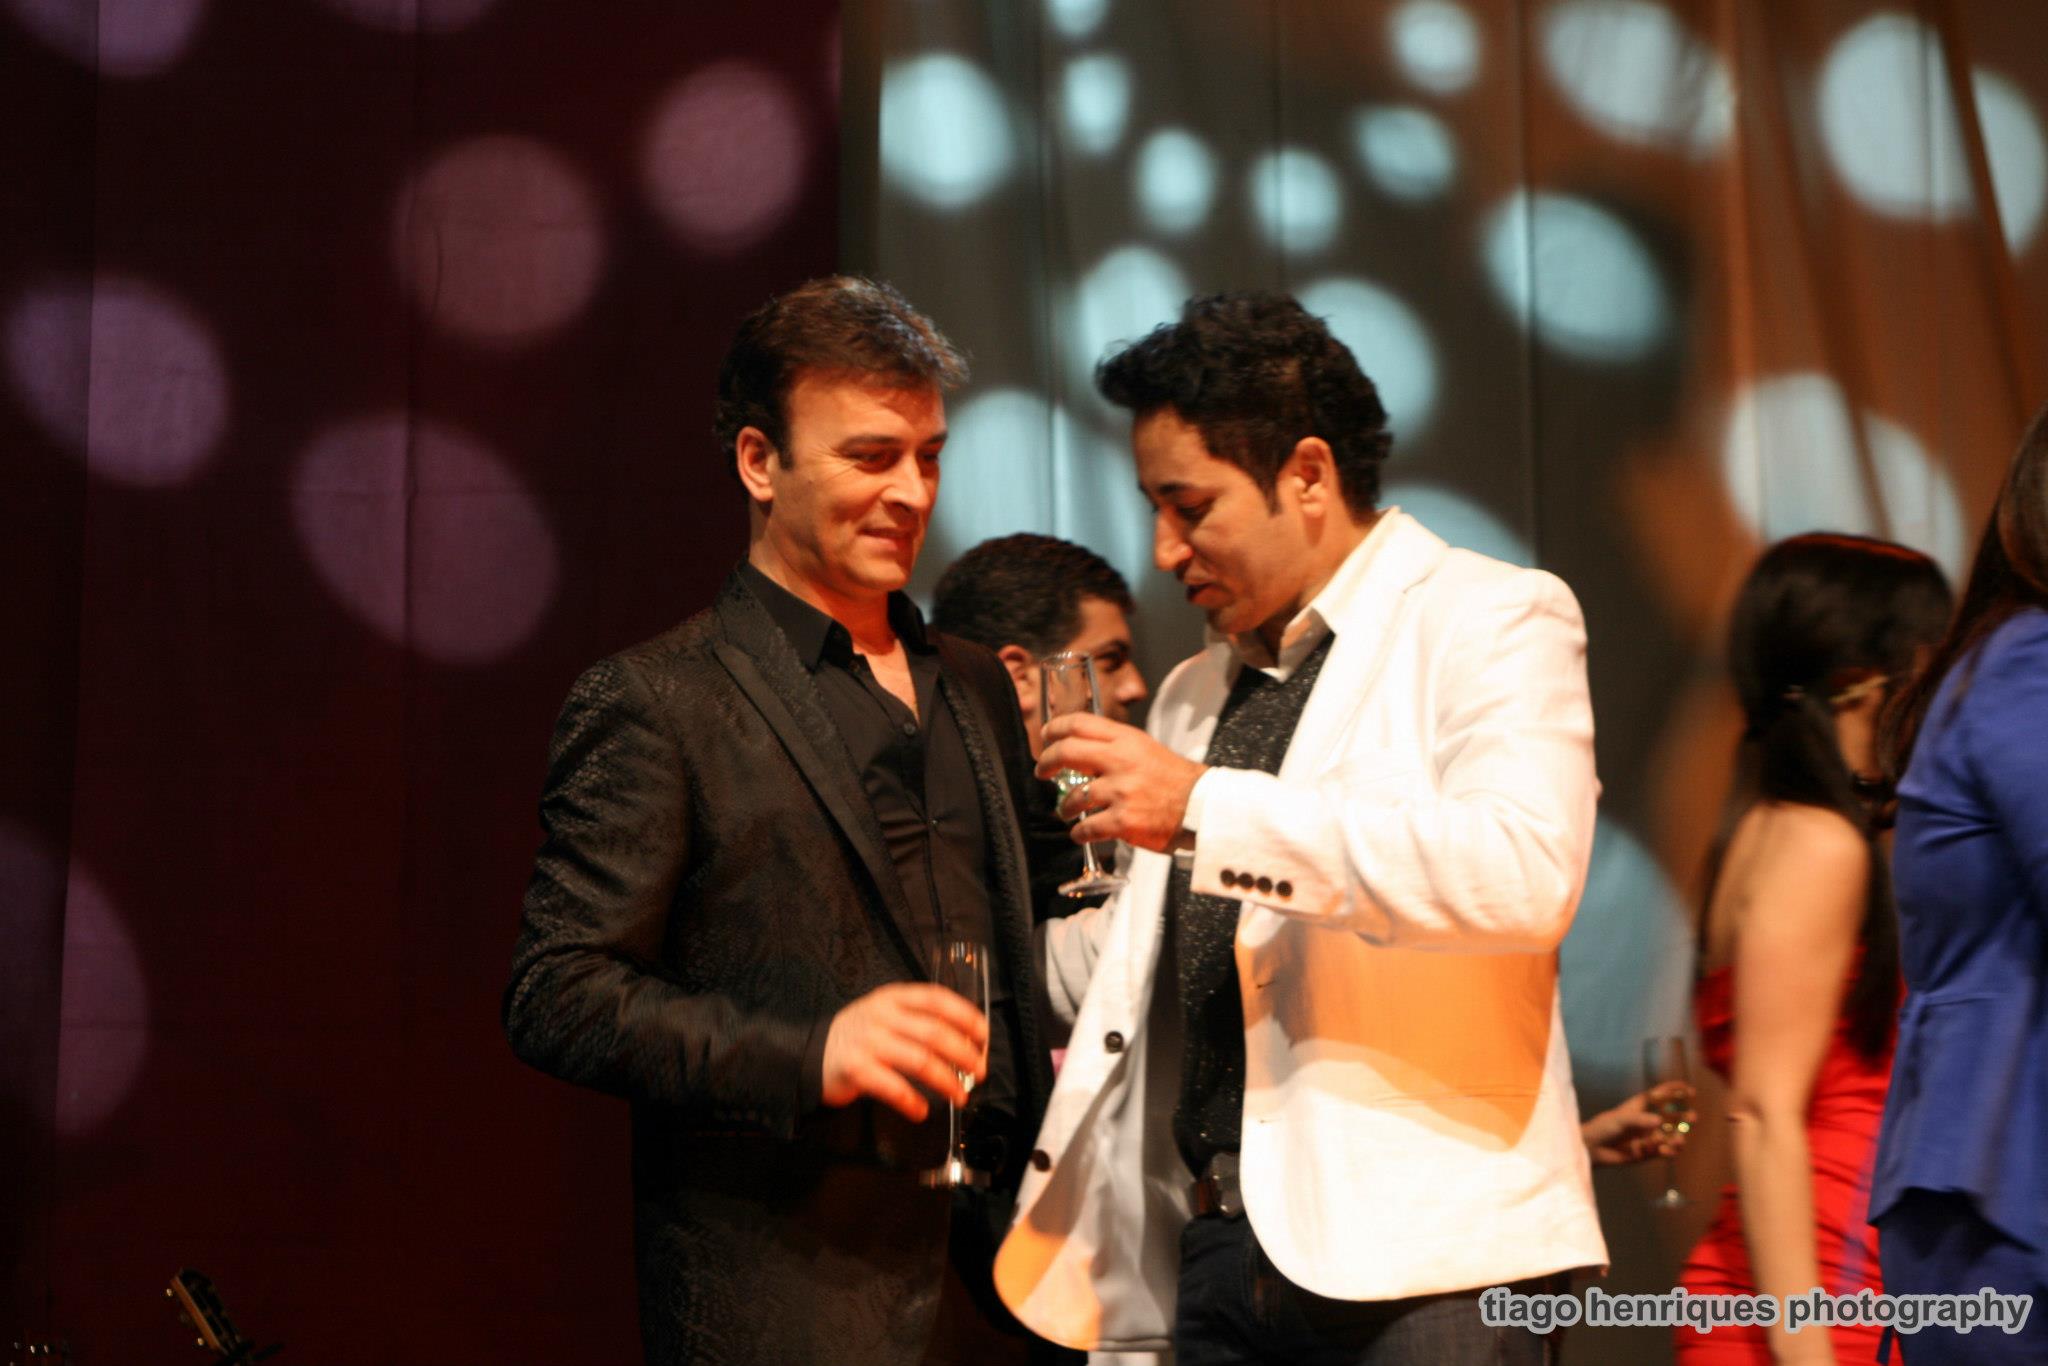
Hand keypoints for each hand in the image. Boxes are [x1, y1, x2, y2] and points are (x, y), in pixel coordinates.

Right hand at [820, 982, 987, 1122]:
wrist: (811, 1055)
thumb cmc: (859, 1036)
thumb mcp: (884, 1014)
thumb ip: (916, 1019)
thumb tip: (965, 1040)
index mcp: (893, 997)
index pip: (936, 999)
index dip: (965, 1016)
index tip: (983, 1036)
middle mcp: (881, 1015)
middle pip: (935, 1033)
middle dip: (965, 1054)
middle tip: (980, 1072)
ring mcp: (867, 1041)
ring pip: (921, 1061)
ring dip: (947, 1081)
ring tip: (960, 1096)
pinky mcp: (856, 1069)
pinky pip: (894, 1088)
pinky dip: (912, 1103)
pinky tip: (922, 1111)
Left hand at [1037, 713, 1205, 853]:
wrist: (1201, 807)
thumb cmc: (1175, 780)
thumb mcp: (1146, 749)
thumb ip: (1116, 747)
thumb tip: (1083, 749)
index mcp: (1127, 740)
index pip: (1081, 723)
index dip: (1056, 728)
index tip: (1046, 736)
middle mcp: (1121, 761)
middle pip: (1067, 752)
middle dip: (1047, 762)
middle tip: (1041, 771)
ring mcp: (1121, 792)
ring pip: (1073, 797)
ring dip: (1064, 807)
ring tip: (1066, 811)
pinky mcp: (1123, 821)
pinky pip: (1087, 828)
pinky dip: (1079, 833)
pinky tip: (1081, 834)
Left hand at [1581, 1081, 1696, 1166]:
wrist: (1592, 1148)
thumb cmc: (1603, 1127)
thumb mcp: (1620, 1119)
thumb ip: (1639, 1120)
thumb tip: (1659, 1122)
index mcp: (1640, 1107)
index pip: (1660, 1096)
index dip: (1674, 1091)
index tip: (1689, 1089)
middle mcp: (1647, 1121)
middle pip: (1671, 1118)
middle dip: (1683, 1117)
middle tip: (1693, 1118)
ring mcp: (1648, 1137)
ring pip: (1670, 1137)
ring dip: (1677, 1138)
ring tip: (1678, 1141)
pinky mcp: (1647, 1153)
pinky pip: (1662, 1152)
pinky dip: (1666, 1152)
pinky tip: (1665, 1151)